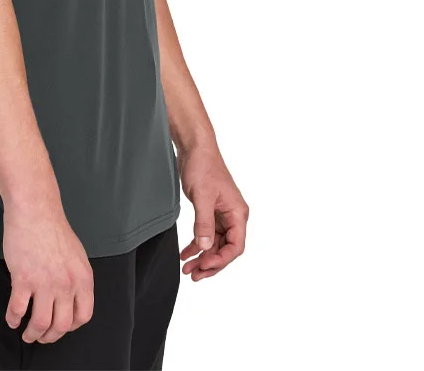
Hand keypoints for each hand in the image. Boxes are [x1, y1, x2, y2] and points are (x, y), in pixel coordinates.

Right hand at [2, 200, 93, 343]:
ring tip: (27, 334)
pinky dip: (13, 319)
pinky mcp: (23, 279)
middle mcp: (67, 283)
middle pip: (62, 325)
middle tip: (42, 337)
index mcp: (83, 278)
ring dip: (32, 334)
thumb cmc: (53, 228)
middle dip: (51, 336)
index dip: (71, 326)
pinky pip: (17, 310)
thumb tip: (71, 298)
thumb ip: (75, 277)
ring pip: (40, 323)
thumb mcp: (76, 255)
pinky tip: (12, 319)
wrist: (35, 209)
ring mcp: (45, 282)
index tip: (61, 327)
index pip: (83, 315)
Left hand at [176, 144, 247, 280]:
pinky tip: (186, 253)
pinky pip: (207, 234)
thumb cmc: (203, 166)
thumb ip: (204, 223)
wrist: (195, 147)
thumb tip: (206, 247)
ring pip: (215, 244)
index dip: (221, 260)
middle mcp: (233, 216)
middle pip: (226, 249)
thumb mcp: (202, 196)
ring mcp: (222, 214)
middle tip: (193, 275)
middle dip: (210, 263)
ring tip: (187, 269)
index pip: (236, 247)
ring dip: (202, 257)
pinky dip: (197, 245)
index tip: (204, 266)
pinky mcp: (211, 211)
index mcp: (238, 213)